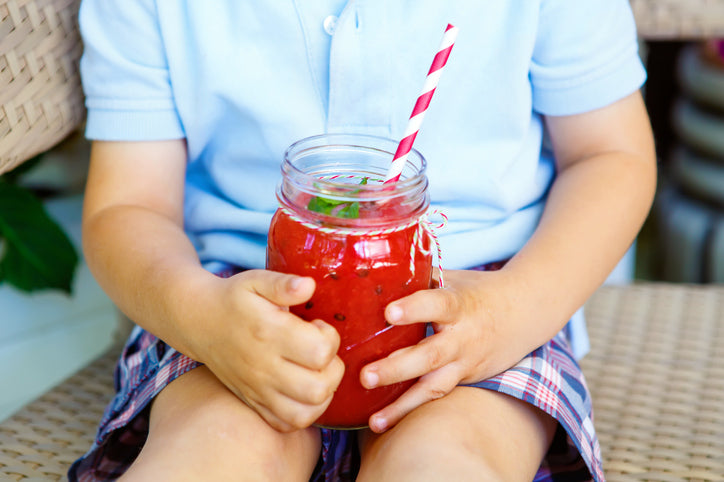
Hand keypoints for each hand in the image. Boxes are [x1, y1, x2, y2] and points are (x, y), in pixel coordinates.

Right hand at [196, 269, 344, 432]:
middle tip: (321, 351)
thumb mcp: (256, 281)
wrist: (199, 322)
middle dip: (333, 369)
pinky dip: (304, 412)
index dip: (330, 337)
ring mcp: (258, 389)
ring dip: (323, 394)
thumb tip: (310, 286)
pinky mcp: (254, 402)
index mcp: (269, 333)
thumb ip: (283, 283)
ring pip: (306, 413)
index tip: (318, 326)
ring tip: (317, 371)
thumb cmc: (234, 299)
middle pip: (318, 387)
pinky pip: (286, 424)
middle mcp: (264, 367)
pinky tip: (304, 389)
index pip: (320, 351)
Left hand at [359, 269, 533, 432]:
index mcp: (459, 305)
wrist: (524, 312)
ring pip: (434, 387)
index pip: (437, 305)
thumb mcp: (452, 278)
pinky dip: (410, 410)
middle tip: (366, 376)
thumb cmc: (477, 291)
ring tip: (374, 420)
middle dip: (397, 368)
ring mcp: (465, 363)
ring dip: (402, 405)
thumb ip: (418, 280)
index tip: (389, 312)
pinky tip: (383, 421)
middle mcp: (463, 338)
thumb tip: (374, 277)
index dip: (414, 309)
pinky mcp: (464, 380)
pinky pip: (436, 397)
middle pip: (430, 356)